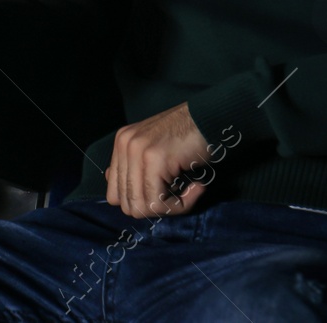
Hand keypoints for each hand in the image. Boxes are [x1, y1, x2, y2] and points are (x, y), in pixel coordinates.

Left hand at [105, 103, 209, 218]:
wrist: (213, 119)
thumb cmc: (190, 137)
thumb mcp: (155, 151)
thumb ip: (135, 170)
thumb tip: (117, 197)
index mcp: (121, 143)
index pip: (113, 195)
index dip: (139, 204)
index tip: (163, 196)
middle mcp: (124, 145)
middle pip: (127, 204)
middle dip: (155, 209)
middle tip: (178, 196)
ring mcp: (136, 151)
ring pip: (141, 206)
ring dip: (169, 209)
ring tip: (189, 192)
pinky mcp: (154, 159)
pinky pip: (158, 201)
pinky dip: (182, 204)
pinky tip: (197, 187)